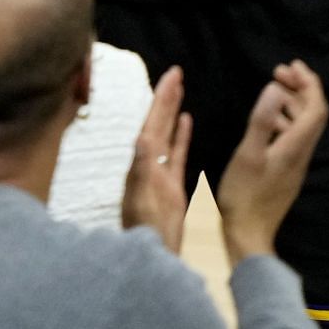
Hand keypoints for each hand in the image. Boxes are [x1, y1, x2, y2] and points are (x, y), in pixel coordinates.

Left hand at [122, 66, 193, 252]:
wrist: (153, 257)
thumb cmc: (148, 231)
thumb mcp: (143, 200)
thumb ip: (142, 170)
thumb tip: (142, 138)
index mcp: (141, 162)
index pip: (152, 122)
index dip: (161, 99)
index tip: (170, 77)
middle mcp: (148, 162)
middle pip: (158, 122)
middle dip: (166, 97)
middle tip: (176, 72)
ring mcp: (160, 172)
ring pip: (167, 134)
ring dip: (172, 111)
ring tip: (180, 88)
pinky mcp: (172, 185)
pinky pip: (177, 153)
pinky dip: (181, 136)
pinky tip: (186, 121)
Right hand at [213, 60, 328, 265]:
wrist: (249, 233)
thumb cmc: (244, 193)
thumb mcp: (248, 153)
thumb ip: (262, 119)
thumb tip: (276, 87)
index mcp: (295, 146)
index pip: (316, 107)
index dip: (309, 82)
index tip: (291, 65)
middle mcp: (302, 152)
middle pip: (313, 113)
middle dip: (300, 88)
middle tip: (278, 71)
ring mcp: (295, 163)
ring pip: (303, 125)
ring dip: (291, 103)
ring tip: (271, 90)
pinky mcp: (287, 170)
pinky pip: (293, 136)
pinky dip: (284, 120)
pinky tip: (266, 121)